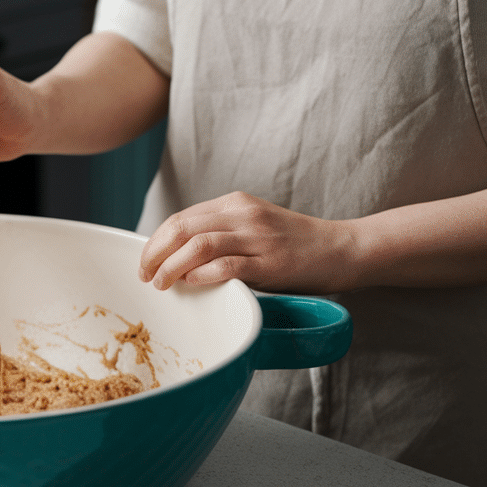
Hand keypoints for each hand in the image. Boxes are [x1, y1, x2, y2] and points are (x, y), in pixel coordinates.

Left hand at [138, 192, 356, 293]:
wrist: (342, 249)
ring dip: (171, 266)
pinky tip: (191, 283)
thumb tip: (177, 257)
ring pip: (198, 245)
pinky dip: (202, 274)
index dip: (155, 241)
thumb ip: (221, 234)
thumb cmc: (295, 245)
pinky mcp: (271, 262)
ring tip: (160, 283)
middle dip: (155, 253)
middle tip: (145, 275)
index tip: (145, 262)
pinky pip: (227, 265)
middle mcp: (243, 215)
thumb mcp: (253, 227)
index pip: (181, 218)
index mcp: (235, 203)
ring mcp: (258, 237)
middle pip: (182, 228)